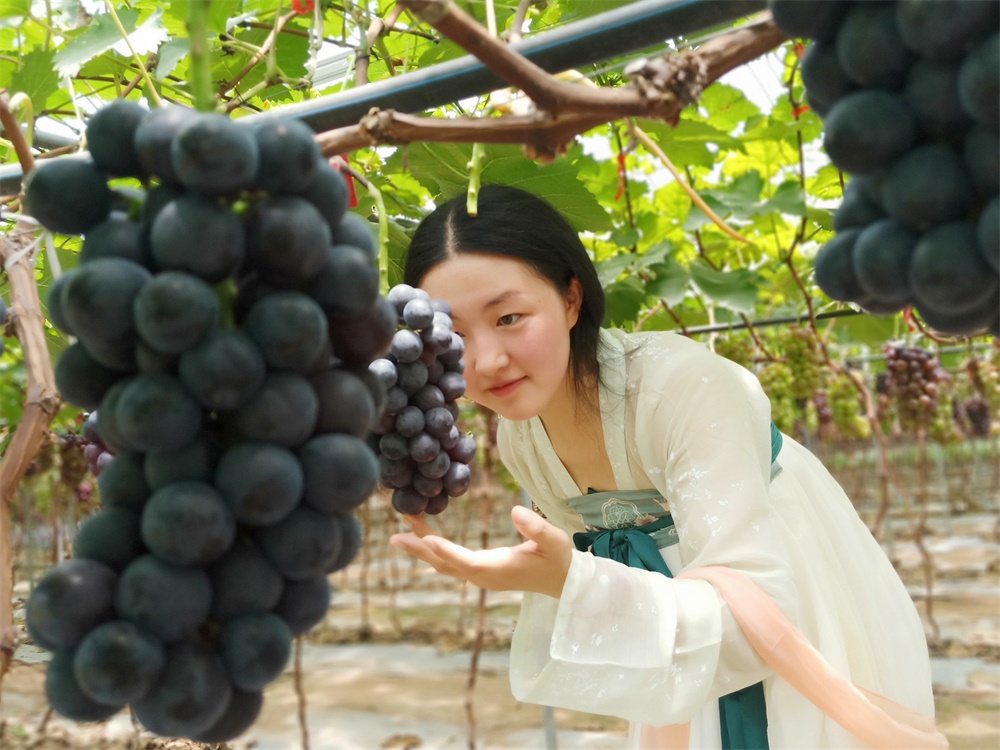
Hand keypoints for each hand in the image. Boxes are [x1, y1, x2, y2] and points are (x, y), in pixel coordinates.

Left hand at [389, 505, 572, 597]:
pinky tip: (423, 538)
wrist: (564, 581)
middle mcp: (484, 577)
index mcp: (499, 571)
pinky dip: (435, 550)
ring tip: (401, 532)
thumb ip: (536, 527)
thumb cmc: (559, 559)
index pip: (467, 562)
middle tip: (395, 535)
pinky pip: (451, 563)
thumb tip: (516, 510)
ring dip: (423, 548)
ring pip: (445, 564)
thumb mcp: (554, 540)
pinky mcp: (481, 572)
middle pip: (446, 564)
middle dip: (421, 549)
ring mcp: (481, 577)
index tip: (425, 538)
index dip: (446, 551)